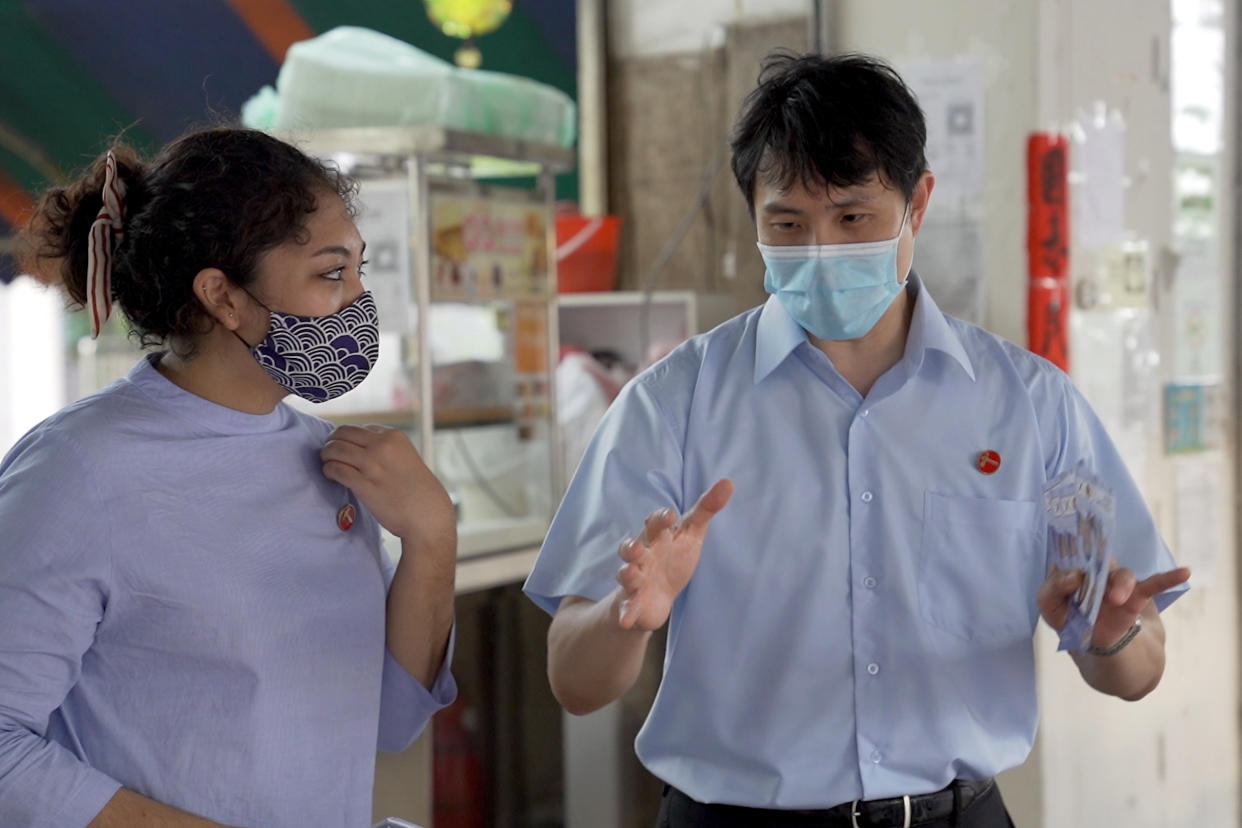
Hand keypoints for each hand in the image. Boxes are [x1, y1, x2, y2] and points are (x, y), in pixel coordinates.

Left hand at [320, 425, 455, 553]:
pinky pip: (335, 469)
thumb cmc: (418, 490)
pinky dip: (328, 470)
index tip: (347, 449)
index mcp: (394, 436)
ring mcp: (372, 465)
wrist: (427, 515)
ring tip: (328, 463)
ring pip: (335, 449)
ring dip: (326, 455)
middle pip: (343, 433)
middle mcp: (383, 446)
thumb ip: (386, 449)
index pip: (360, 429)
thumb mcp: (406, 457)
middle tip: (329, 452)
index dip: (350, 439)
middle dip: (332, 441)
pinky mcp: (364, 485)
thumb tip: (358, 447)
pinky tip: (331, 475)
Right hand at [615, 479, 733, 630]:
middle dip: (632, 546)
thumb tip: (728, 482)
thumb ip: (707, 508)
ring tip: (631, 574)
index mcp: (657, 537)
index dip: (660, 519)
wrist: (657, 595)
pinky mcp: (633, 601)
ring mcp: (636, 578)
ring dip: (627, 574)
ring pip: (626, 574)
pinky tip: (626, 620)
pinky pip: (627, 606)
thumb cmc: (673, 557)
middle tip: (637, 547)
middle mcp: (643, 555)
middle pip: (633, 547)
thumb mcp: (691, 533)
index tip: (669, 516)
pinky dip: (626, 612)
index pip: (655, 523)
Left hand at [1038, 559, 1189, 647]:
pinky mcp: (1136, 599)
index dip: (1073, 547)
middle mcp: (1096, 572)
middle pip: (1100, 557)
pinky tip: (1184, 572)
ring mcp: (1117, 585)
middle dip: (1097, 558)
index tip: (1072, 542)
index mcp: (1074, 570)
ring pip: (1123, 574)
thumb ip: (1052, 590)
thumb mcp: (1050, 608)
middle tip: (1093, 563)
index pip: (1073, 552)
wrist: (1099, 648)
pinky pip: (1154, 585)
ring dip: (1121, 584)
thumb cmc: (1071, 621)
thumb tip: (1072, 576)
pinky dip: (1168, 578)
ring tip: (1116, 600)